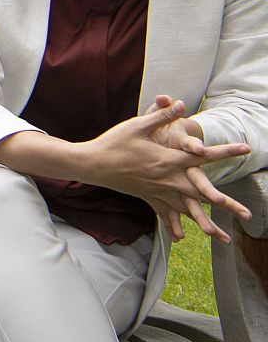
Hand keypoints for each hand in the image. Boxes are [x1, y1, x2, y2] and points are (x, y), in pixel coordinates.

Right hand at [81, 96, 251, 243]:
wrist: (92, 164)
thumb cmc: (114, 142)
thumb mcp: (137, 125)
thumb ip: (160, 116)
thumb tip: (180, 104)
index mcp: (168, 160)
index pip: (204, 156)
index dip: (226, 151)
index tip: (246, 149)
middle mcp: (168, 179)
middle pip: (203, 193)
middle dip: (228, 204)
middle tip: (249, 215)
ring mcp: (158, 191)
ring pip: (187, 210)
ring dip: (207, 224)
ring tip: (223, 238)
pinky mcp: (148, 196)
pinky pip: (165, 213)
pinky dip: (174, 225)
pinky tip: (181, 237)